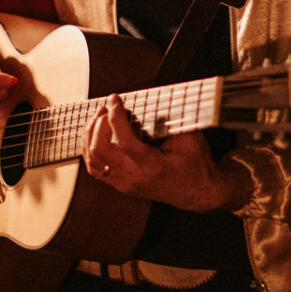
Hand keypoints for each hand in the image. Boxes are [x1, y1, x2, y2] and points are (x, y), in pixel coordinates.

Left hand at [83, 97, 247, 210]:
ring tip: (100, 119)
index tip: (115, 99)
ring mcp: (125, 183)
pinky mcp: (121, 185)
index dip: (115, 115)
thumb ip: (171, 120)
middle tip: (106, 109)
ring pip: (93, 160)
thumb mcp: (190, 138)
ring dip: (91, 136)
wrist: (199, 192)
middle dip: (98, 124)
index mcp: (151, 165)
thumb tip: (153, 100)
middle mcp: (133, 177)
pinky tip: (96, 136)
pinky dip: (90, 150)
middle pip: (99, 150)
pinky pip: (95, 169)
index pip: (123, 139)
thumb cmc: (196, 165)